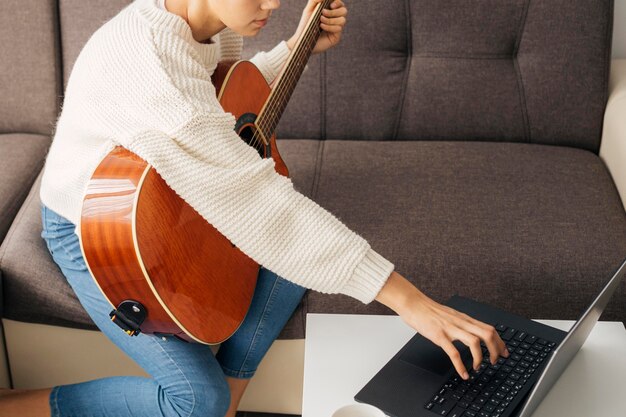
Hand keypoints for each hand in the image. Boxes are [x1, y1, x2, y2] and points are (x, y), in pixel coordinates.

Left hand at [287, 0, 346, 53]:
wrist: (302, 40)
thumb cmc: (305, 25)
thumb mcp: (308, 10)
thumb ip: (315, 0)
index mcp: (330, 11)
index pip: (340, 4)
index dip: (338, 2)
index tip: (331, 4)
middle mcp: (335, 19)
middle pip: (344, 11)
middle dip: (333, 11)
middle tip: (323, 12)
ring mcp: (336, 28)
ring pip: (343, 20)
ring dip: (331, 19)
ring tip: (321, 21)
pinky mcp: (336, 37)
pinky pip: (338, 29)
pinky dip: (329, 26)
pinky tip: (321, 27)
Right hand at [375, 271, 509, 379]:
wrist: (414, 304)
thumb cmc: (430, 311)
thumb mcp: (452, 316)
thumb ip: (463, 324)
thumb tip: (473, 334)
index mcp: (465, 319)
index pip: (490, 329)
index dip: (500, 342)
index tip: (504, 353)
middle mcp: (461, 323)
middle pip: (488, 334)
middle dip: (496, 350)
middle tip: (495, 362)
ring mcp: (451, 329)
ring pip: (474, 342)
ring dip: (480, 358)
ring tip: (478, 367)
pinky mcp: (439, 335)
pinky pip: (453, 352)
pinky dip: (460, 365)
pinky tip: (463, 373)